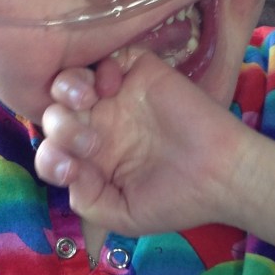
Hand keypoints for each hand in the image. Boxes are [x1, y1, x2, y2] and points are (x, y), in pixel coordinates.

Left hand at [35, 53, 253, 234]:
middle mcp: (100, 126)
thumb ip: (87, 200)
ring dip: (67, 88)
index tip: (71, 171)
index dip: (51, 159)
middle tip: (88, 143)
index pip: (53, 152)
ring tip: (85, 101)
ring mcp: (119, 98)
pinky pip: (110, 58)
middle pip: (56, 115)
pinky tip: (111, 86)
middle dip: (60, 127)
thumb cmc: (177, 200)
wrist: (223, 177)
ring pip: (71, 81)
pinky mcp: (142, 75)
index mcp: (93, 161)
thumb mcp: (123, 216)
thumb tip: (68, 171)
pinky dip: (102, 66)